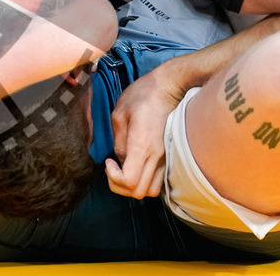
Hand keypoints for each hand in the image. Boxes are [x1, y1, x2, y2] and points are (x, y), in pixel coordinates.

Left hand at [104, 64, 184, 198]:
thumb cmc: (141, 96)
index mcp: (142, 146)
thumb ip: (118, 141)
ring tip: (125, 168)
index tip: (108, 162)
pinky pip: (159, 181)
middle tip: (113, 168)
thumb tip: (120, 159)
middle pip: (139, 192)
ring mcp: (167, 158)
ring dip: (135, 186)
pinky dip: (146, 181)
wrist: (169, 88)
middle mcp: (157, 156)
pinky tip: (138, 166)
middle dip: (120, 186)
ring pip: (152, 191)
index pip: (130, 181)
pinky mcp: (171, 157)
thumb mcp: (119, 114)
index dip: (114, 178)